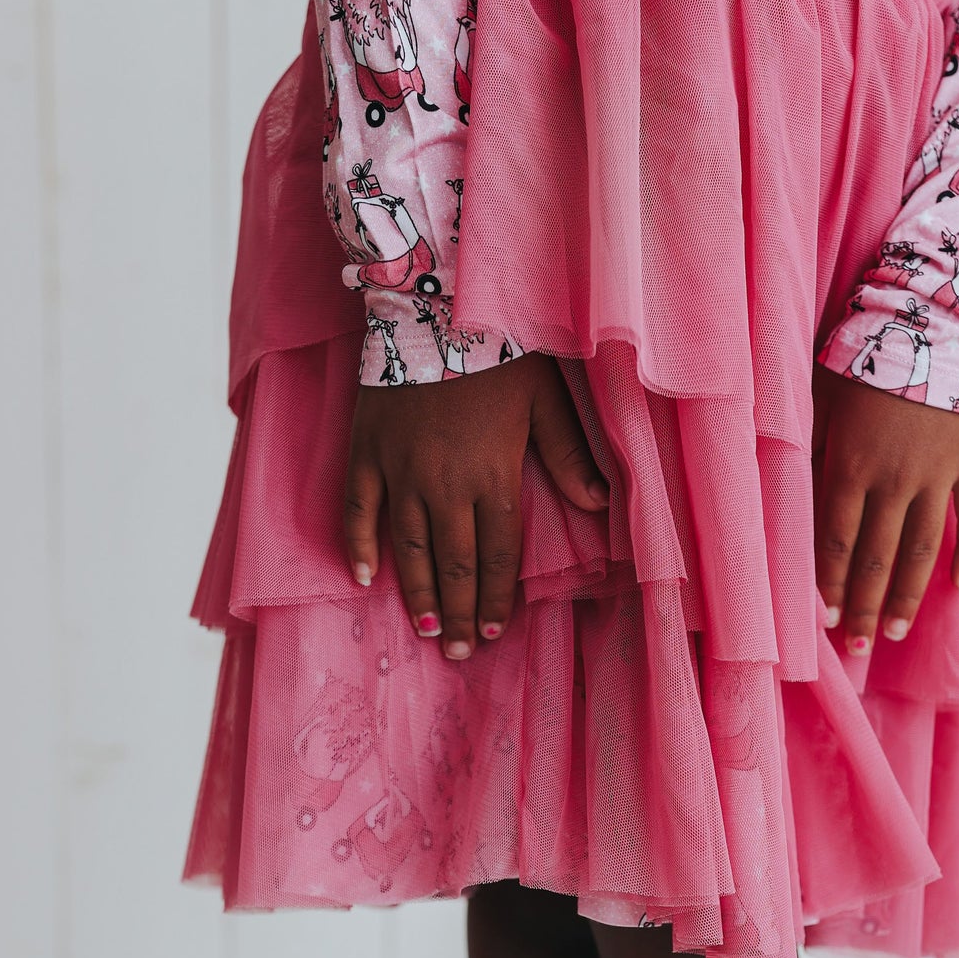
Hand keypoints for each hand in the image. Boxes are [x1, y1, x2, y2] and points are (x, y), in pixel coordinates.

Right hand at [344, 353, 608, 660]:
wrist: (434, 305)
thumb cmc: (499, 350)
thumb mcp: (546, 400)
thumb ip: (568, 457)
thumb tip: (600, 505)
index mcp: (493, 475)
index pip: (498, 556)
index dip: (496, 600)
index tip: (493, 633)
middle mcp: (446, 485)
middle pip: (455, 565)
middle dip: (458, 614)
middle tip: (457, 652)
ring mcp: (401, 471)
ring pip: (410, 548)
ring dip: (418, 594)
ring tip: (425, 632)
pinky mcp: (367, 452)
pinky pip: (359, 510)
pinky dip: (359, 546)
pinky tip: (364, 579)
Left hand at [811, 366, 958, 654]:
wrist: (930, 317)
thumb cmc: (861, 355)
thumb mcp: (817, 400)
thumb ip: (807, 451)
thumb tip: (790, 502)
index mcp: (850, 466)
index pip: (835, 545)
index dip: (829, 587)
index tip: (824, 622)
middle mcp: (893, 480)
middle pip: (875, 558)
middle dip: (862, 607)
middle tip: (856, 646)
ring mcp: (937, 474)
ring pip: (921, 550)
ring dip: (905, 595)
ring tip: (892, 631)